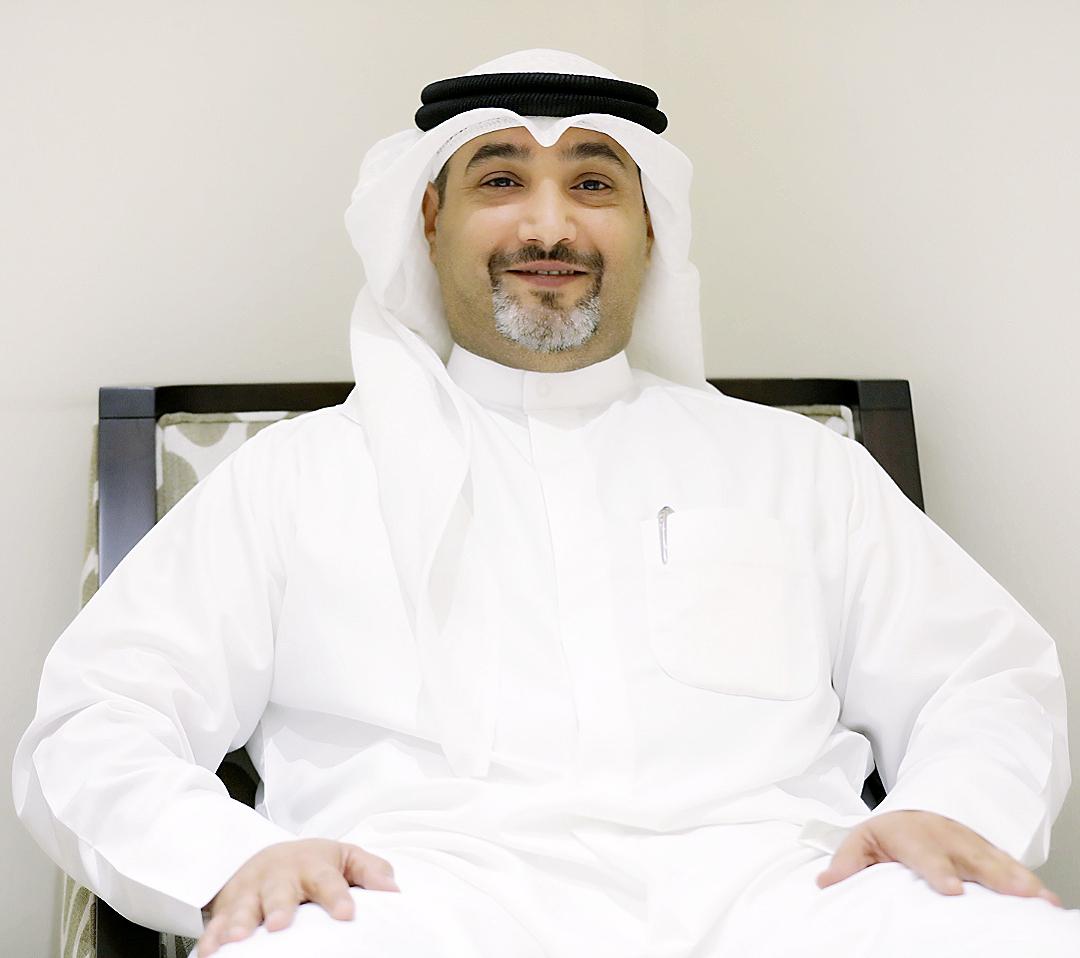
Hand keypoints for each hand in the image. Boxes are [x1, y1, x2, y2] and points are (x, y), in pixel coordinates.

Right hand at [197, 838, 399, 955]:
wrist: (267, 856)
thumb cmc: (313, 864)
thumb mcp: (346, 858)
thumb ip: (370, 871)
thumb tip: (394, 891)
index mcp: (312, 865)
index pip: (328, 879)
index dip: (337, 896)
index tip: (347, 913)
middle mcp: (280, 876)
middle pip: (280, 889)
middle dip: (280, 906)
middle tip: (282, 924)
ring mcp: (251, 891)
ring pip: (244, 906)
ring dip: (241, 922)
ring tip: (239, 939)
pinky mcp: (228, 907)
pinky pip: (217, 923)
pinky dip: (212, 937)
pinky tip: (210, 952)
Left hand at [816, 810, 1061, 905]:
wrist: (911, 811)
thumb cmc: (887, 833)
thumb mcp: (860, 842)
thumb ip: (846, 862)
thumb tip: (824, 882)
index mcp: (912, 836)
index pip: (926, 855)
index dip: (939, 872)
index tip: (953, 890)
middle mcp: (945, 837)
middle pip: (971, 857)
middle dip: (994, 875)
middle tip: (1017, 894)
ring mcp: (968, 843)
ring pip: (996, 860)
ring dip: (1019, 878)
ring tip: (1041, 898)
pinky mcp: (986, 851)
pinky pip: (1010, 865)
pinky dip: (1028, 880)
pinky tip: (1047, 898)